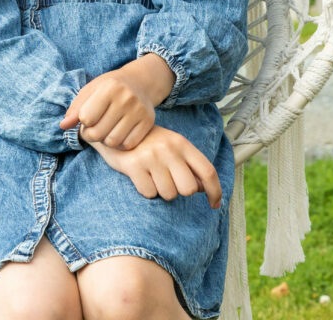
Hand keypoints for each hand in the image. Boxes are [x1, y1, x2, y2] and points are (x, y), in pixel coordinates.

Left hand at [59, 68, 155, 149]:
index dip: (83, 121)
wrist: (139, 82)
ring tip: (106, 129)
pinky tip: (118, 132)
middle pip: (98, 133)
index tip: (86, 117)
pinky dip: (120, 143)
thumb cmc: (109, 87)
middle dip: (91, 134)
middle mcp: (126, 98)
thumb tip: (63, 126)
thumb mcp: (90, 90)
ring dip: (105, 140)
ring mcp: (139, 111)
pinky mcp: (148, 122)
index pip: (86, 118)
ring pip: (113, 141)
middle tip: (93, 128)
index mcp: (109, 87)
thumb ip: (75, 108)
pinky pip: (128, 144)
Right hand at [87, 124, 221, 209]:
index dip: (215, 191)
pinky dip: (146, 190)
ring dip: (161, 190)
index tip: (215, 204)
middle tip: (169, 180)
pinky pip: (149, 193)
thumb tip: (205, 189)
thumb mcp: (173, 147)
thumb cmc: (151, 143)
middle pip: (188, 189)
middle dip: (180, 190)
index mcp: (182, 143)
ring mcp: (150, 157)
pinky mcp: (133, 165)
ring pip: (168, 194)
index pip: (207, 171)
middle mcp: (168, 149)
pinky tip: (141, 176)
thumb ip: (190, 165)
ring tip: (152, 175)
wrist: (117, 128)